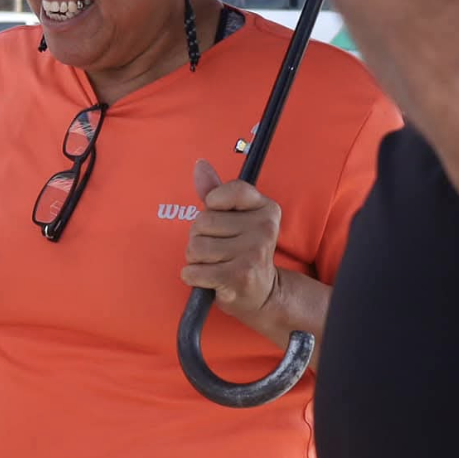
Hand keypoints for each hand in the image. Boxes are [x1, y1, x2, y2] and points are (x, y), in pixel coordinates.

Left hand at [181, 160, 282, 318]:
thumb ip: (216, 190)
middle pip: (201, 222)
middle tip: (219, 249)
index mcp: (266, 208)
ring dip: (196, 259)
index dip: (214, 205)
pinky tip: (210, 279)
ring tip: (216, 264)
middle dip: (199, 237)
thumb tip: (199, 164)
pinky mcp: (238, 277)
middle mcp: (264, 228)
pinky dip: (193, 276)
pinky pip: (193, 271)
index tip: (222, 218)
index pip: (227, 191)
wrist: (262, 293)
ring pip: (195, 247)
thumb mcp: (234, 217)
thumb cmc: (241, 251)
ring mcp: (252, 253)